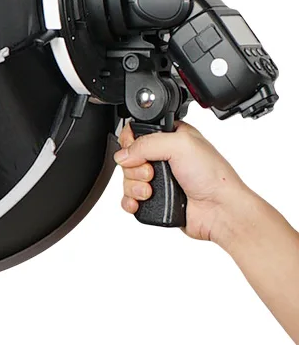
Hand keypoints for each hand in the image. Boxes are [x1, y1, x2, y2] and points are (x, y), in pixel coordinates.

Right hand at [114, 121, 254, 244]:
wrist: (221, 211)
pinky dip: (130, 200)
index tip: (136, 151)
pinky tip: (139, 202)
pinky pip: (129, 198)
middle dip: (134, 168)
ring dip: (134, 186)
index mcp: (170, 137)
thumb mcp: (180, 145)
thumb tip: (123, 155)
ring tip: (151, 191)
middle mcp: (163, 157)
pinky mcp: (156, 199)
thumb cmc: (214, 177)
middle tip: (152, 173)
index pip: (136, 133)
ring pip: (127, 179)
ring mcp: (159, 179)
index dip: (130, 142)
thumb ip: (146, 143)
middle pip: (128, 158)